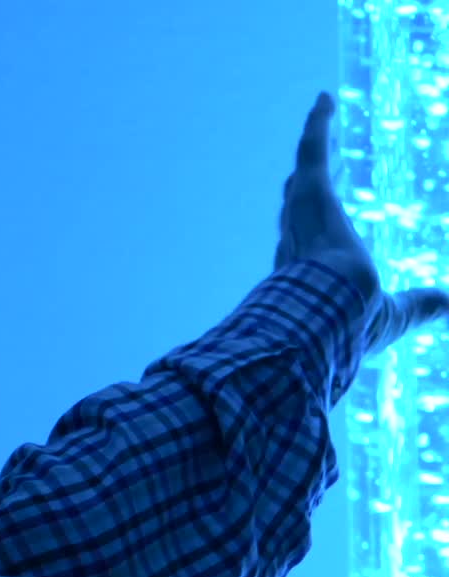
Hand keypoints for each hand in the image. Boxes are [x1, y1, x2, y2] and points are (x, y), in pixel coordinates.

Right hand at [274, 91, 448, 357]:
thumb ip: (418, 304)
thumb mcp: (396, 313)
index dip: (312, 236)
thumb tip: (448, 304)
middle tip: (302, 180)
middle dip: (299, 196)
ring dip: (310, 152)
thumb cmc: (358, 322)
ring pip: (302, 177)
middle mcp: (301, 245)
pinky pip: (312, 149)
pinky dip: (319, 124)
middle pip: (297, 211)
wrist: (338, 308)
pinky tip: (326, 100)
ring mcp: (303, 215)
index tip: (319, 226)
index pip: (310, 250)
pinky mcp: (309, 189)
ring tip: (315, 131)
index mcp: (314, 277)